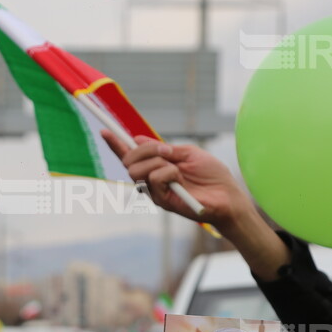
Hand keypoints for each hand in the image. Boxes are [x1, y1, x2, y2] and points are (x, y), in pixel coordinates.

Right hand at [101, 132, 291, 278]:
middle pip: (129, 162)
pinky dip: (168, 172)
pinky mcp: (162, 201)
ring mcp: (156, 192)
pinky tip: (180, 178)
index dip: (116, 144)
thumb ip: (163, 148)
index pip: (131, 156)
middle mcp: (152, 180)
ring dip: (157, 161)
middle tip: (166, 151)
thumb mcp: (187, 153)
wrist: (227, 196)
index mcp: (157, 167)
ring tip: (176, 166)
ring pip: (137, 170)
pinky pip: (154, 179)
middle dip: (144, 150)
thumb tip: (138, 139)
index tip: (104, 130)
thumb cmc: (212, 175)